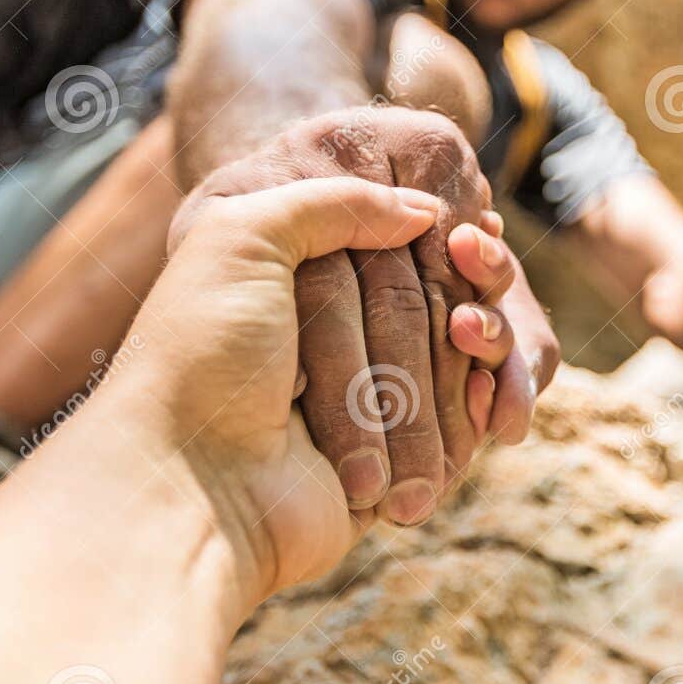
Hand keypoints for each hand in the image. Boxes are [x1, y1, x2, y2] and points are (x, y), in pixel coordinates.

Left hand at [168, 105, 545, 525]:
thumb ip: (333, 201)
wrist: (190, 483)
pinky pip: (456, 431)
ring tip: (473, 332)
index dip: (434, 240)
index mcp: (288, 284)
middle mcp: (320, 342)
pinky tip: (492, 396)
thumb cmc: (203, 354)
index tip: (468, 231)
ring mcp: (359, 406)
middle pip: (425, 306)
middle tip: (470, 291)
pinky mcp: (389, 465)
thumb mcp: (244, 236)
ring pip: (448, 366)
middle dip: (457, 297)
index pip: (388, 250)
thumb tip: (420, 209)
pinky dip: (476, 410)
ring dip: (470, 352)